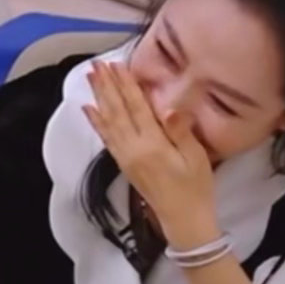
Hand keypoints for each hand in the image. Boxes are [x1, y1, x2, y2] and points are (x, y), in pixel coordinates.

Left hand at [83, 61, 216, 246]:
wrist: (182, 219)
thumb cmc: (195, 187)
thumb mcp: (196, 158)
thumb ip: (181, 132)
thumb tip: (169, 109)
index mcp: (153, 145)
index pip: (136, 107)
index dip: (125, 84)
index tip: (116, 65)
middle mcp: (133, 149)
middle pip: (116, 110)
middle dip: (106, 85)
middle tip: (95, 64)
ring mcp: (125, 156)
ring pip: (108, 121)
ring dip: (98, 98)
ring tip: (89, 78)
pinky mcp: (123, 163)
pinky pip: (106, 138)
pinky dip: (96, 122)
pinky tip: (88, 110)